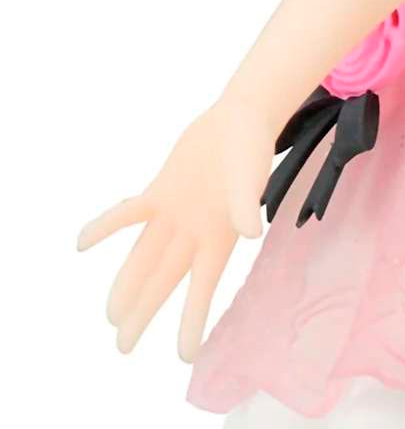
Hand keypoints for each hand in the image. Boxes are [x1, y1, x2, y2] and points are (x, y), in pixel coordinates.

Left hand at [77, 97, 273, 360]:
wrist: (240, 118)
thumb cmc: (252, 150)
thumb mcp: (252, 178)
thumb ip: (247, 204)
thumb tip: (250, 230)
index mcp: (218, 238)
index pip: (202, 289)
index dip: (192, 322)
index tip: (184, 356)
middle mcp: (194, 233)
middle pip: (163, 281)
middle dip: (143, 313)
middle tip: (122, 346)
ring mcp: (175, 213)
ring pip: (144, 256)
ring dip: (128, 284)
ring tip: (112, 316)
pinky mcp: (162, 191)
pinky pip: (128, 214)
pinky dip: (106, 228)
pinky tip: (81, 243)